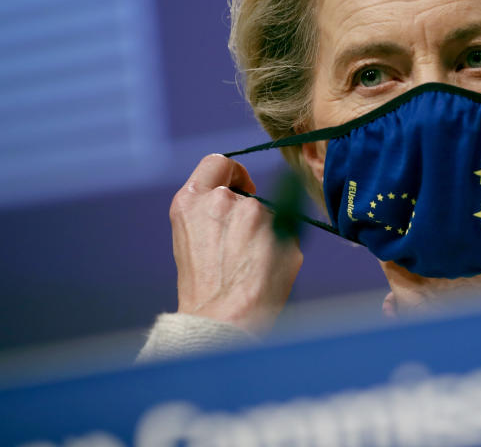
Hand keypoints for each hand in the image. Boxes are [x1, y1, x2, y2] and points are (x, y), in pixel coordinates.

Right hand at [169, 154, 302, 333]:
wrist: (220, 320)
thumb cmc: (204, 288)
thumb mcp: (192, 238)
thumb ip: (214, 212)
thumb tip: (248, 202)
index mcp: (191, 200)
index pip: (216, 162)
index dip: (232, 173)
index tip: (239, 188)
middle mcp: (222, 200)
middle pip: (247, 193)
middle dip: (249, 213)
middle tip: (242, 246)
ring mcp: (254, 213)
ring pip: (270, 214)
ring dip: (266, 233)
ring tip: (250, 267)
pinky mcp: (283, 229)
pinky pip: (288, 232)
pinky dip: (282, 248)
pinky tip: (266, 271)